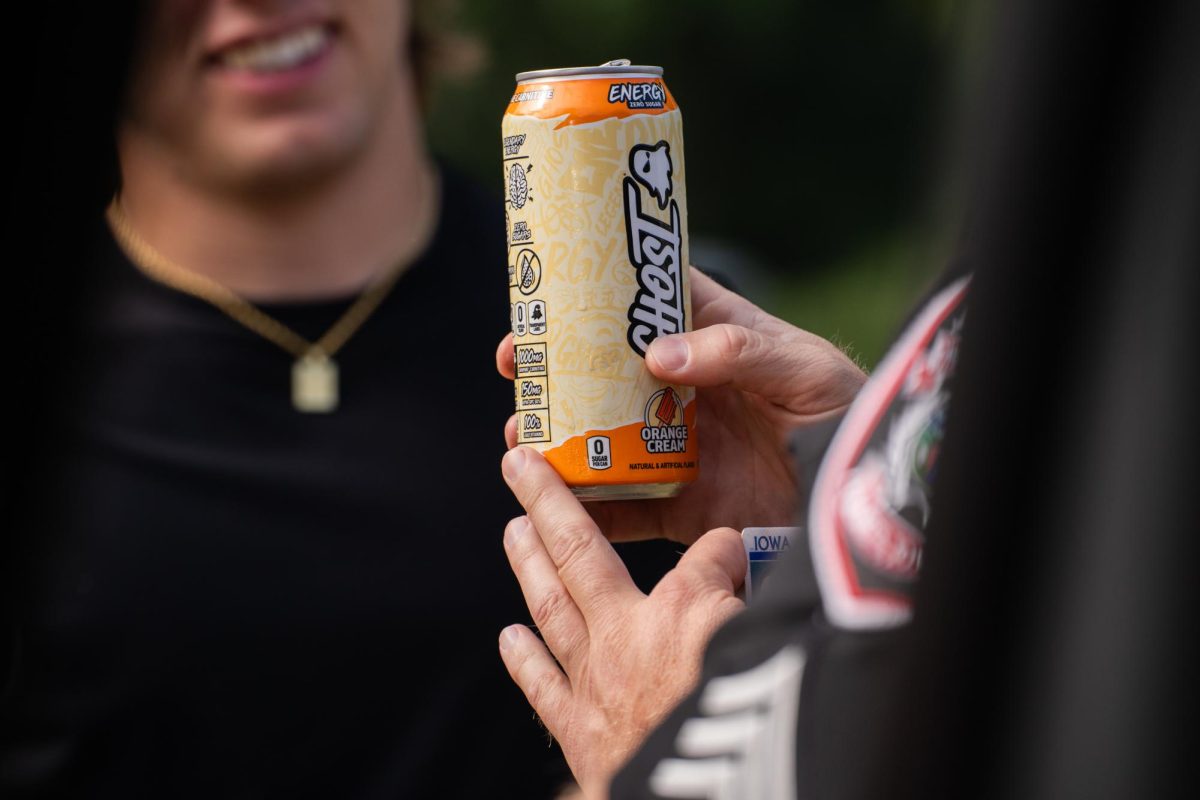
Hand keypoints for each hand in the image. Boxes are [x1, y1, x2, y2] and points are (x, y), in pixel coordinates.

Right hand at [496, 269, 865, 543]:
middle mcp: (685, 391)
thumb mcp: (800, 367)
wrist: (866, 502)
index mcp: (713, 340)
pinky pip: (624, 508)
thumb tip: (659, 354)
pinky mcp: (682, 505)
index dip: (594, 295)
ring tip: (521, 442)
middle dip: (555, 371)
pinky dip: (586, 510)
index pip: (647, 302)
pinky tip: (550, 505)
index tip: (546, 297)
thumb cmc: (844, 412)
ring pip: (602, 439)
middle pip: (605, 373)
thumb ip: (738, 351)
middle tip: (515, 367)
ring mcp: (678, 449)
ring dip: (558, 439)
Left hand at [499, 446, 745, 798]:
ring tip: (512, 529)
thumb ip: (759, 595)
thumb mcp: (771, 642)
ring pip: (550, 607)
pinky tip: (510, 636)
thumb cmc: (742, 721)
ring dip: (528, 563)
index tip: (735, 548)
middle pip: (579, 553)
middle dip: (548, 503)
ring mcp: (596, 683)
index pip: (705, 554)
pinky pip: (542, 686)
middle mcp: (627, 636)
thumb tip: (750, 563)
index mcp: (683, 609)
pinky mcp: (582, 734)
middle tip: (521, 464)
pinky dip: (524, 658)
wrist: (706, 791)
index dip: (724, 546)